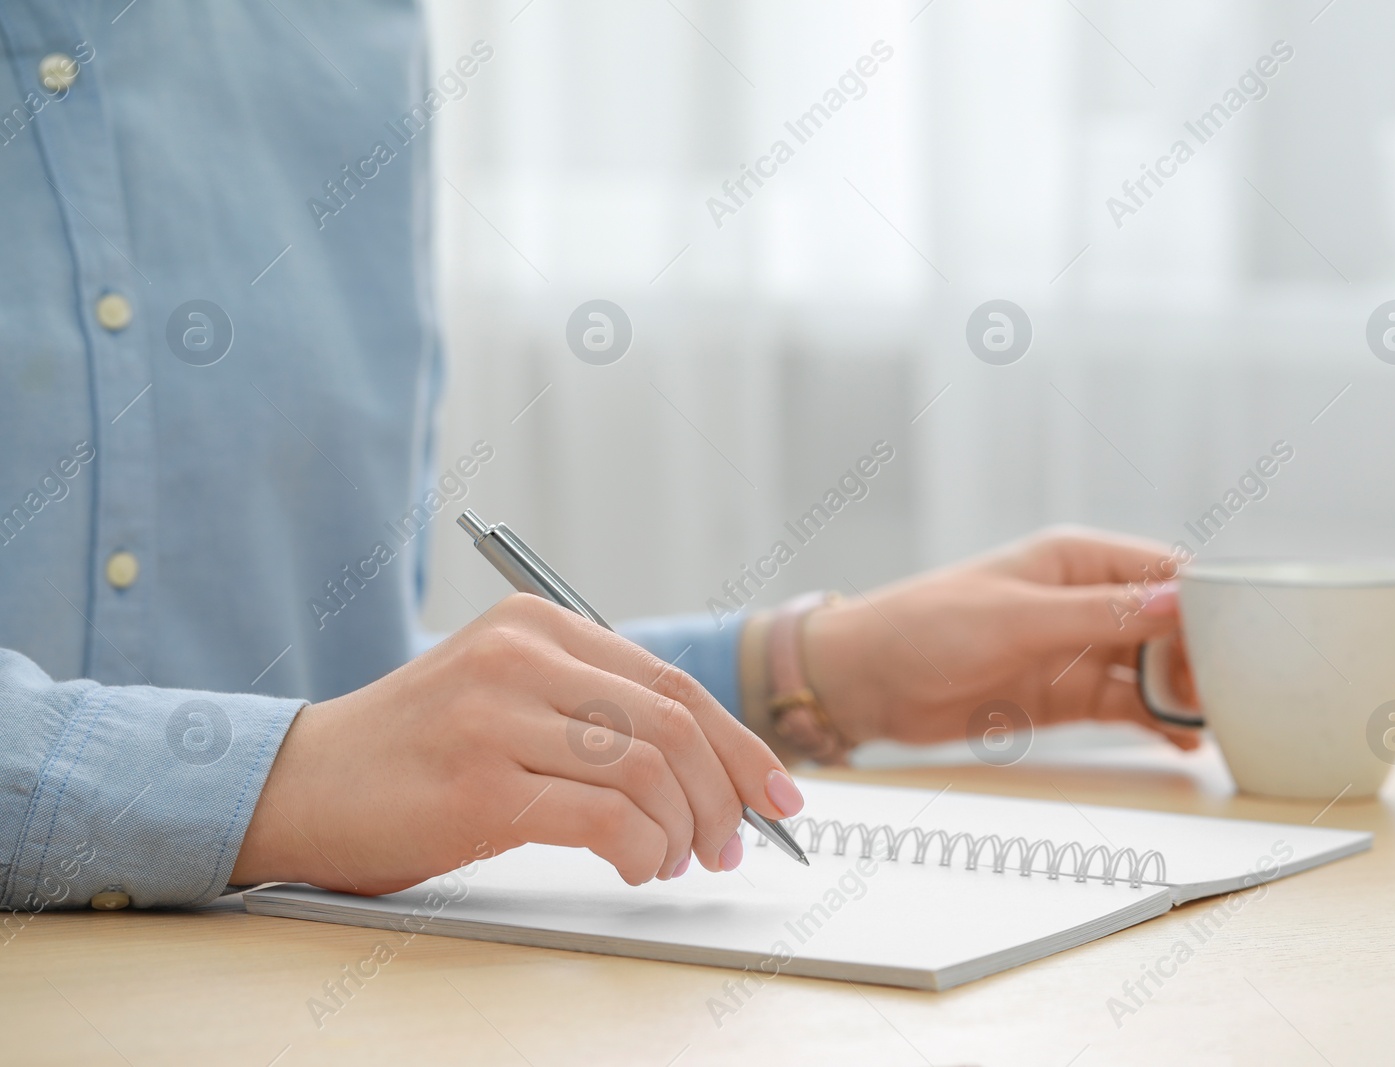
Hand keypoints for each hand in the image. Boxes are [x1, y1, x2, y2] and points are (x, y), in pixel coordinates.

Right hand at [232, 594, 805, 891]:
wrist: (297, 784)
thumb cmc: (415, 754)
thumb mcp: (506, 698)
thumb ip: (592, 710)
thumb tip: (707, 767)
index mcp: (538, 623)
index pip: (672, 682)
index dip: (739, 743)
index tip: (777, 793)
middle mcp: (522, 654)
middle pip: (673, 721)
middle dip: (724, 792)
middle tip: (730, 843)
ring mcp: (497, 714)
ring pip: (648, 767)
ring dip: (685, 828)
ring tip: (676, 859)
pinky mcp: (479, 782)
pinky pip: (606, 816)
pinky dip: (643, 849)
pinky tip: (637, 866)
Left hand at [803, 526, 1199, 751]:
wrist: (865, 681)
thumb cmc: (927, 626)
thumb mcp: (1018, 619)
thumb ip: (1102, 615)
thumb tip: (1182, 601)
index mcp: (1076, 560)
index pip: (1165, 571)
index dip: (1205, 604)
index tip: (1241, 641)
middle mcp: (1085, 601)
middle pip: (1170, 626)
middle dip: (1203, 657)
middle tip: (1230, 697)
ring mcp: (1077, 650)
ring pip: (1154, 670)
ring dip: (1186, 694)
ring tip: (1224, 726)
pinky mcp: (1065, 696)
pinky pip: (1128, 706)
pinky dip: (1158, 722)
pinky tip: (1186, 742)